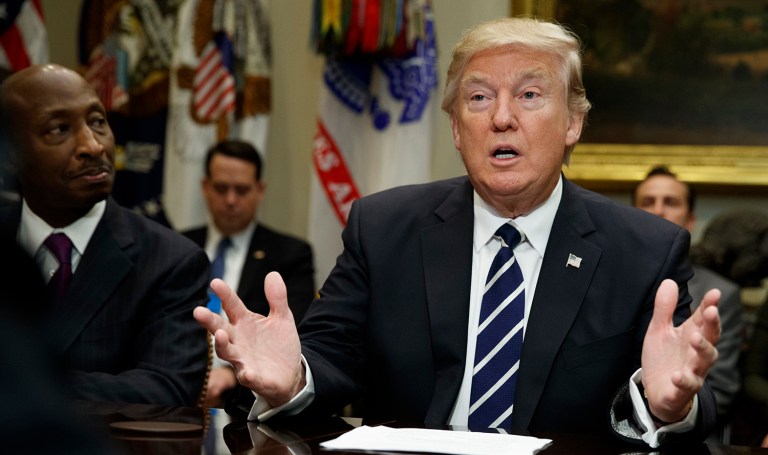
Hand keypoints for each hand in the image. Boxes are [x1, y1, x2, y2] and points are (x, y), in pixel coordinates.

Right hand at [193, 272, 305, 406]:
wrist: (290, 373)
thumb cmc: (279, 344)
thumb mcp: (282, 318)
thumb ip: (277, 298)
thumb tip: (272, 274)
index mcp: (245, 322)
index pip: (232, 305)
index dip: (224, 294)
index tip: (214, 282)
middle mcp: (238, 340)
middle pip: (220, 328)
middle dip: (210, 321)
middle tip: (198, 311)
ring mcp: (243, 359)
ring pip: (227, 352)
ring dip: (222, 344)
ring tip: (221, 335)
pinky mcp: (252, 378)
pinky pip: (247, 377)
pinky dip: (247, 374)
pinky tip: (248, 372)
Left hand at [641, 279, 720, 422]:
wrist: (656, 389)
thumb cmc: (663, 357)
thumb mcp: (659, 330)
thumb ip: (664, 309)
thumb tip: (669, 282)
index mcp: (691, 336)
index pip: (704, 320)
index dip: (709, 306)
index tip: (714, 293)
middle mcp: (696, 353)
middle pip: (710, 339)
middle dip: (711, 325)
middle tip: (710, 311)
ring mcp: (692, 371)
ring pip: (704, 362)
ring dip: (702, 349)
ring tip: (694, 338)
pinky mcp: (681, 389)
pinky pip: (687, 386)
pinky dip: (684, 381)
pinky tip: (677, 375)